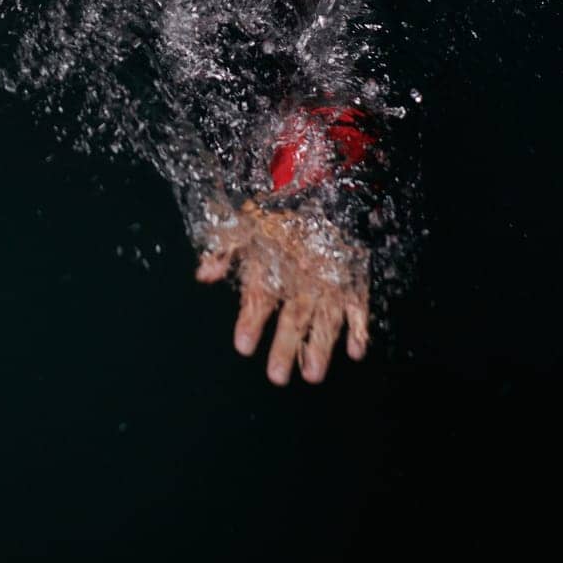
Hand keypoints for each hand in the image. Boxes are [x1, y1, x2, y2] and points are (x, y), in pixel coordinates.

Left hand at [196, 199, 368, 385]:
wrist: (326, 186)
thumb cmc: (280, 209)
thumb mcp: (246, 224)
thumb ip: (224, 250)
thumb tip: (203, 275)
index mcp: (274, 263)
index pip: (260, 298)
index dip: (251, 321)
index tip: (244, 347)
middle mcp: (302, 275)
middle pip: (293, 317)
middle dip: (285, 348)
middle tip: (277, 376)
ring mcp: (330, 278)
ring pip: (325, 318)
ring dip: (320, 348)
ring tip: (312, 375)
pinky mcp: (354, 277)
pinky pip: (360, 305)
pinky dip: (360, 328)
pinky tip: (356, 351)